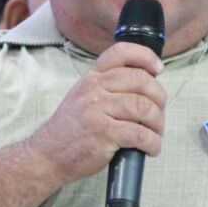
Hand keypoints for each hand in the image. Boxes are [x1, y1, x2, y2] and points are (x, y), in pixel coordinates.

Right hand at [28, 41, 166, 185]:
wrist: (48, 154)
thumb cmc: (72, 128)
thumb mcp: (83, 96)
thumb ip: (108, 86)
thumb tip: (147, 86)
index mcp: (92, 77)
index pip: (121, 52)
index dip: (145, 56)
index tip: (158, 69)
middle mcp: (94, 89)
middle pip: (141, 81)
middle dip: (159, 99)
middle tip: (158, 115)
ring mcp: (98, 110)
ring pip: (144, 108)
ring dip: (158, 123)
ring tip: (155, 134)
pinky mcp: (104, 133)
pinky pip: (140, 134)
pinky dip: (152, 142)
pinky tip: (150, 148)